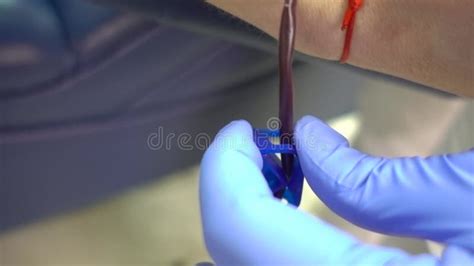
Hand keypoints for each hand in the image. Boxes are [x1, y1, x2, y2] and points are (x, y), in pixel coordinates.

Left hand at [199, 119, 472, 264]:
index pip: (241, 233)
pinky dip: (268, 250)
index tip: (239, 134)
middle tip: (258, 152)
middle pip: (233, 260)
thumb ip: (373, 181)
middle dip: (234, 196)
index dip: (225, 172)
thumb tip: (305, 140)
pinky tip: (293, 223)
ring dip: (246, 224)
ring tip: (277, 179)